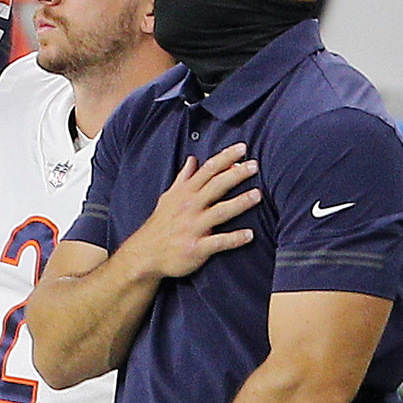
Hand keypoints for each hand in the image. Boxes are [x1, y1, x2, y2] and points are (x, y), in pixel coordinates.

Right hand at [122, 142, 259, 279]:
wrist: (145, 254)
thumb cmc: (161, 225)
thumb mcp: (168, 198)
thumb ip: (183, 179)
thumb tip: (192, 160)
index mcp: (185, 193)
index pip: (208, 170)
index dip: (225, 157)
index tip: (242, 148)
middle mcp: (190, 207)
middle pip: (216, 186)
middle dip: (236, 174)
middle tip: (254, 165)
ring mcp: (193, 227)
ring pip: (220, 212)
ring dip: (240, 203)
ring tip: (257, 195)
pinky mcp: (196, 248)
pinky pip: (218, 242)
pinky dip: (234, 239)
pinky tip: (249, 235)